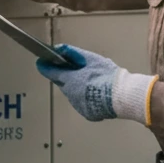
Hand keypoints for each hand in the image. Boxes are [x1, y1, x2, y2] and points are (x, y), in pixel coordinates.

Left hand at [34, 45, 154, 123]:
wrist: (123, 96)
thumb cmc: (108, 76)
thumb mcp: (91, 59)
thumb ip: (74, 53)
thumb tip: (59, 48)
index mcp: (70, 80)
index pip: (52, 73)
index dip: (45, 67)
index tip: (40, 63)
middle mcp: (71, 95)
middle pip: (64, 84)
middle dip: (67, 78)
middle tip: (77, 72)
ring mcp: (78, 105)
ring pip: (74, 95)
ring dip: (79, 89)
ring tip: (93, 83)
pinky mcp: (87, 114)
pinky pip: (84, 104)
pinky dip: (87, 98)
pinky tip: (97, 94)